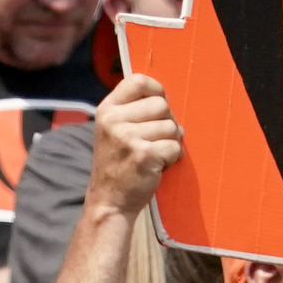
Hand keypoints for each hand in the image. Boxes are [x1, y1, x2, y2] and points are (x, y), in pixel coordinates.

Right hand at [90, 74, 183, 214]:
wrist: (109, 201)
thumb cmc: (118, 164)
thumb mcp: (114, 130)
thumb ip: (133, 111)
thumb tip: (166, 99)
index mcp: (107, 110)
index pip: (138, 80)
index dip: (156, 90)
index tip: (158, 106)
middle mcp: (114, 120)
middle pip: (161, 104)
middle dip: (166, 123)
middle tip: (155, 140)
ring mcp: (128, 137)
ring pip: (171, 127)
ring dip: (170, 143)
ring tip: (154, 156)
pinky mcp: (144, 155)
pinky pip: (175, 147)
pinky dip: (172, 158)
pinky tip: (157, 166)